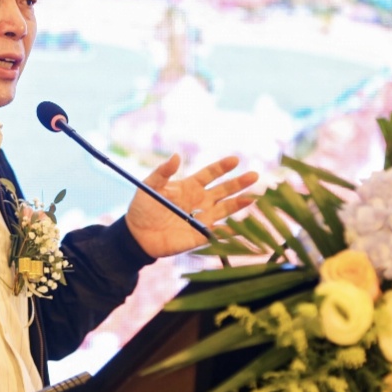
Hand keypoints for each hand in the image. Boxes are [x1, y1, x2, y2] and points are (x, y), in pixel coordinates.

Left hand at [125, 154, 258, 258]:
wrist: (137, 234)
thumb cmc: (143, 207)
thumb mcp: (151, 186)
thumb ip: (163, 172)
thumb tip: (175, 156)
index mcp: (190, 186)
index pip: (210, 174)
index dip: (222, 167)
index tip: (235, 160)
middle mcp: (200, 201)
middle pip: (224, 190)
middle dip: (238, 183)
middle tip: (254, 175)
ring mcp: (202, 218)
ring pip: (225, 210)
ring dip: (239, 204)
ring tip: (253, 198)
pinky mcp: (200, 235)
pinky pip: (219, 233)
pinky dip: (230, 231)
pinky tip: (241, 228)